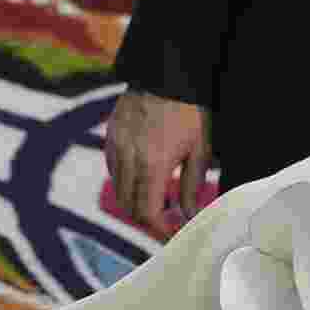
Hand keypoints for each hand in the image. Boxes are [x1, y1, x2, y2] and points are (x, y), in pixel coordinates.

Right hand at [104, 90, 211, 239]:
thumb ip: (191, 186)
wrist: (166, 74)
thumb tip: (189, 215)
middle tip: (169, 225)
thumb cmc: (190, 112)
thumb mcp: (200, 151)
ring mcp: (115, 146)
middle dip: (148, 221)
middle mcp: (128, 157)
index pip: (146, 212)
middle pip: (128, 206)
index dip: (159, 230)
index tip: (173, 236)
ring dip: (137, 203)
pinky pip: (114, 171)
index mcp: (153, 163)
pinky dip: (128, 185)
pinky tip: (148, 181)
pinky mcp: (109, 137)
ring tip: (162, 204)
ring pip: (118, 190)